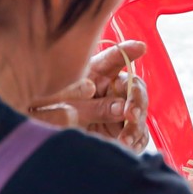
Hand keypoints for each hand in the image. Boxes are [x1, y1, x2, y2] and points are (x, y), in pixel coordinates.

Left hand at [29, 40, 149, 149]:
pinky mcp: (123, 130)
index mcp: (97, 75)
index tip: (140, 47)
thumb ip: (94, 107)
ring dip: (135, 125)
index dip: (127, 51)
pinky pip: (138, 134)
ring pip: (138, 112)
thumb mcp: (70, 111)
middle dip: (135, 99)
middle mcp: (111, 89)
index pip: (113, 59)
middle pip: (133, 87)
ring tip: (125, 139)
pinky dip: (135, 141)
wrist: (52, 142)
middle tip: (131, 113)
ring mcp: (119, 110)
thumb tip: (120, 107)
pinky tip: (128, 146)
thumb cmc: (54, 117)